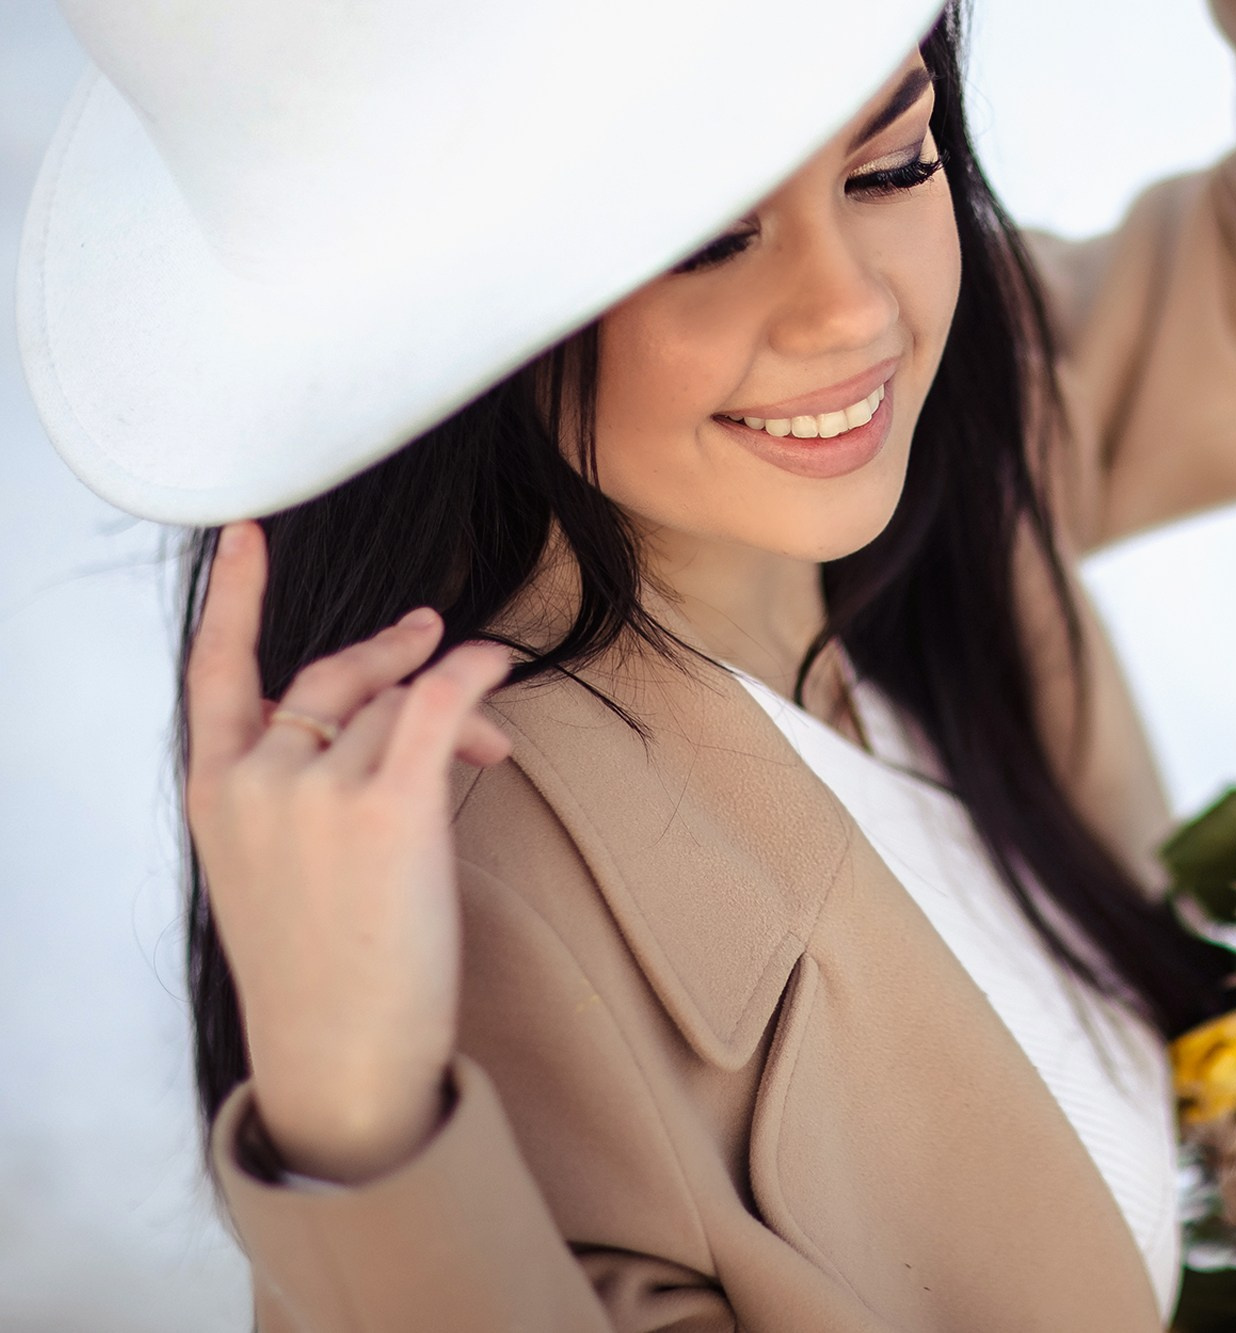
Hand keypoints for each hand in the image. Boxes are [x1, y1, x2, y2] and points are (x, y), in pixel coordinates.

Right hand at [185, 520, 514, 1182]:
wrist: (339, 1049)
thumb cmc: (321, 970)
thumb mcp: (271, 869)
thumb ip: (298, 791)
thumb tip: (396, 720)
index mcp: (213, 792)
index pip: (213, 673)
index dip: (234, 600)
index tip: (246, 540)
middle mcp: (255, 778)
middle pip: (335, 678)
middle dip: (395, 658)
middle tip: (436, 643)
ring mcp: (315, 788)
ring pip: (399, 704)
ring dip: (455, 707)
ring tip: (490, 747)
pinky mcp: (385, 804)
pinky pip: (437, 703)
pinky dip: (472, 673)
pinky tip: (496, 665)